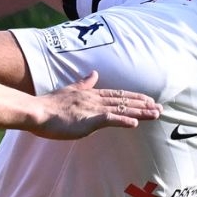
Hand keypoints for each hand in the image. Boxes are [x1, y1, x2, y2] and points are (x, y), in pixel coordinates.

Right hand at [27, 71, 158, 139]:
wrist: (37, 111)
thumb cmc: (49, 105)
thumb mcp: (68, 91)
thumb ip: (83, 83)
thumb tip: (94, 73)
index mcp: (90, 94)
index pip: (117, 95)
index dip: (134, 97)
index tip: (148, 100)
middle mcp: (95, 99)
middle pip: (124, 101)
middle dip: (143, 104)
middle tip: (160, 108)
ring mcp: (92, 109)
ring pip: (121, 109)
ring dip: (140, 112)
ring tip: (156, 114)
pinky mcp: (88, 120)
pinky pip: (109, 119)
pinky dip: (123, 120)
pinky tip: (135, 123)